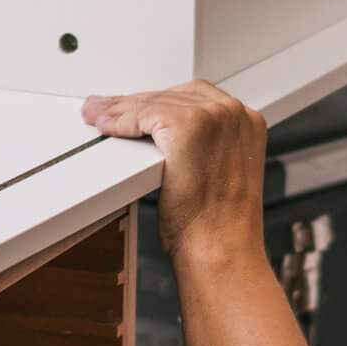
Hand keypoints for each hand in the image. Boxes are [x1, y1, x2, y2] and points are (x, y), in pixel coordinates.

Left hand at [81, 81, 266, 259]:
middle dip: (138, 103)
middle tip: (107, 109)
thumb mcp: (220, 175)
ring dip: (121, 110)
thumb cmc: (217, 227)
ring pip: (155, 104)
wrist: (222, 250)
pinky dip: (121, 122)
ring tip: (98, 116)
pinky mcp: (188, 127)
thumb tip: (165, 139)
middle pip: (174, 96)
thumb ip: (207, 149)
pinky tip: (107, 127)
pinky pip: (143, 115)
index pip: (197, 98)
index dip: (161, 102)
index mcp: (248, 123)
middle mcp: (235, 113)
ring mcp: (213, 117)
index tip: (136, 107)